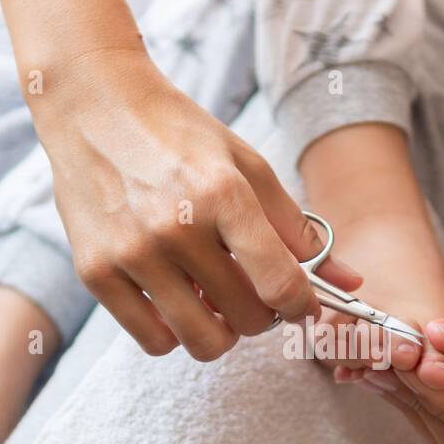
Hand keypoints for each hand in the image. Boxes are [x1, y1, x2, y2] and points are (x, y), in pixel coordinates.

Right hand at [35, 49, 361, 359]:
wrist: (93, 103)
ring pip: (202, 341)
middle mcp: (175, 226)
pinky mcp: (95, 272)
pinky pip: (153, 341)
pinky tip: (176, 301)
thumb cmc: (178, 134)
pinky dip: (173, 333)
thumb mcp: (247, 165)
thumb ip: (297, 228)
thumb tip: (351, 283)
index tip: (299, 303)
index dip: (301, 305)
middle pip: (247, 319)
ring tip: (214, 301)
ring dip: (220, 332)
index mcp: (223, 194)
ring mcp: (132, 252)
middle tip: (251, 292)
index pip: (281, 285)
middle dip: (261, 315)